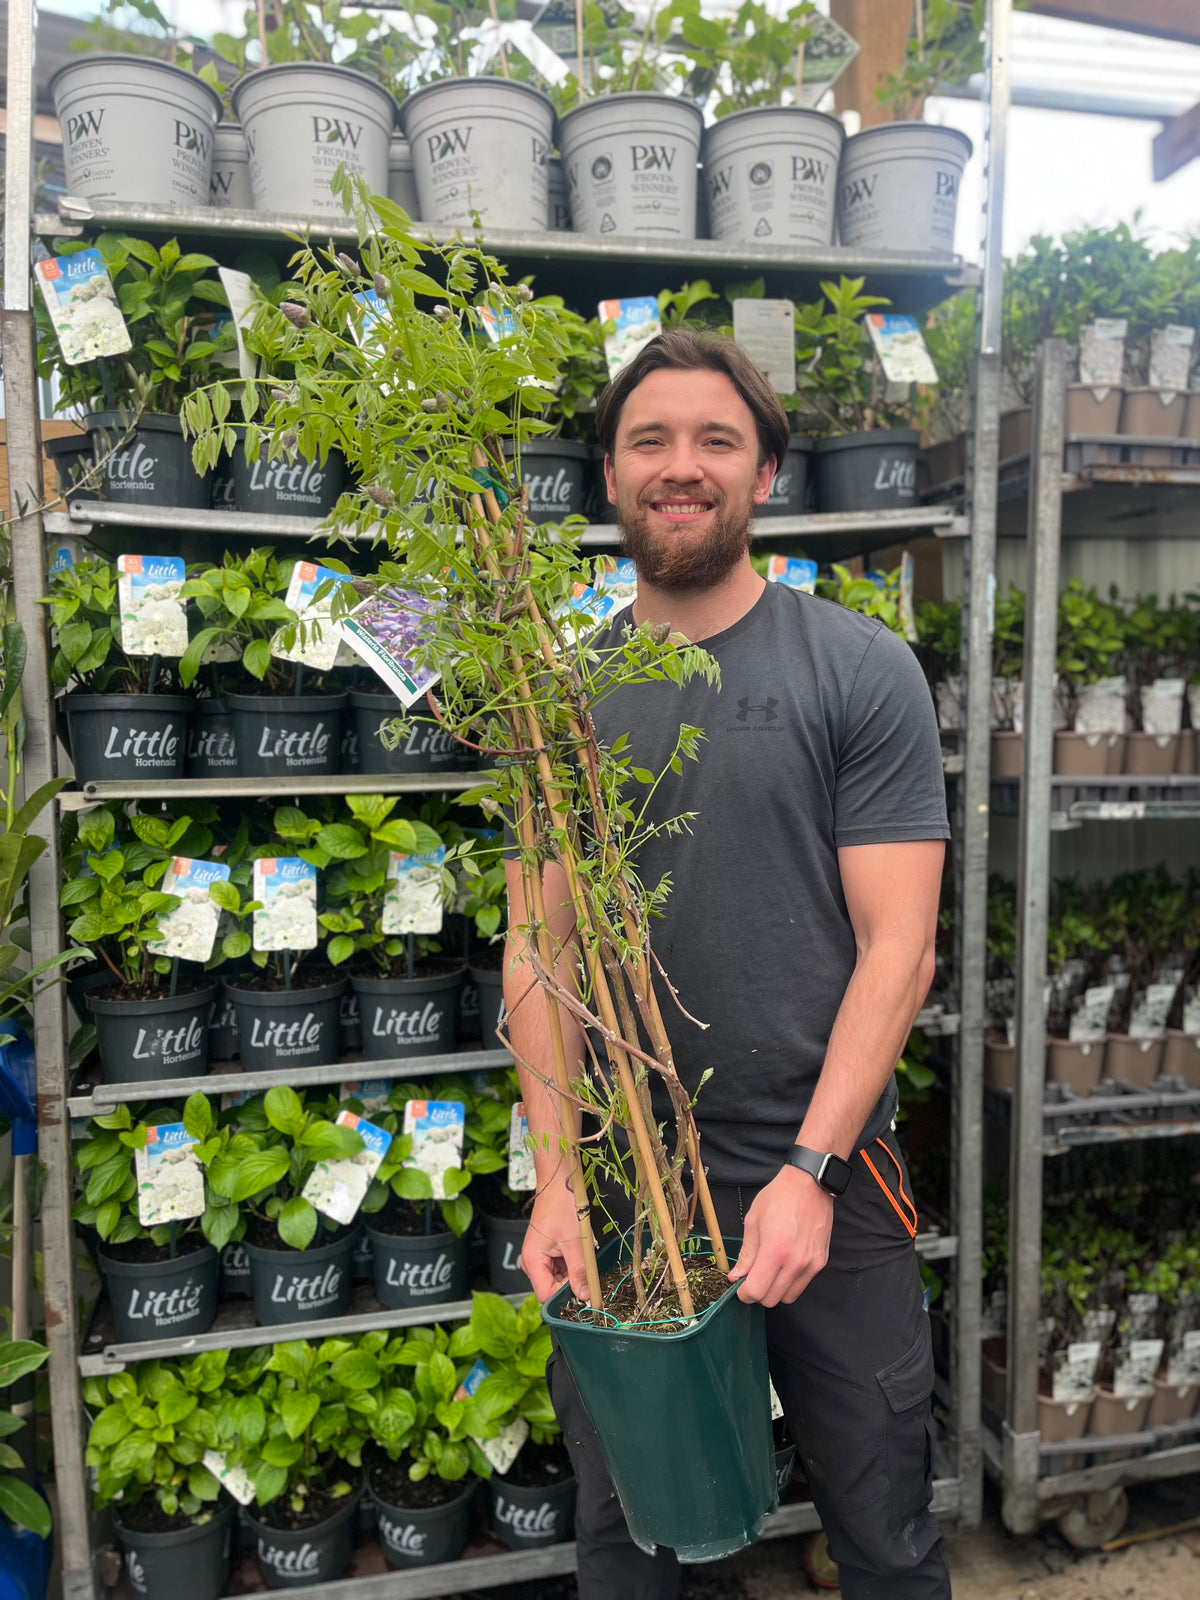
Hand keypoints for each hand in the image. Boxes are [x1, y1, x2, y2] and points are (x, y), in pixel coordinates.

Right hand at [520, 1172, 593, 1304]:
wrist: (558, 1183)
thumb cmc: (562, 1206)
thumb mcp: (575, 1242)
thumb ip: (580, 1272)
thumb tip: (586, 1297)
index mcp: (532, 1261)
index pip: (546, 1295)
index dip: (565, 1297)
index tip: (585, 1292)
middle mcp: (532, 1263)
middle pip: (552, 1289)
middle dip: (572, 1284)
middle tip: (587, 1271)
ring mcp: (540, 1258)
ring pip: (559, 1279)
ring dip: (574, 1273)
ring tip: (582, 1255)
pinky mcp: (547, 1253)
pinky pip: (561, 1268)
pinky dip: (573, 1264)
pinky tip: (579, 1252)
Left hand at [728, 1167, 832, 1306]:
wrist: (810, 1184)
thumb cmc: (779, 1197)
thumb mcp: (753, 1221)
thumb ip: (746, 1253)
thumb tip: (737, 1276)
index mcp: (774, 1252)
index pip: (756, 1292)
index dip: (744, 1293)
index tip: (740, 1287)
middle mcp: (795, 1263)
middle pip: (771, 1299)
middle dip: (758, 1293)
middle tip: (753, 1278)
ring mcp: (810, 1264)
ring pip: (788, 1297)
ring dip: (775, 1291)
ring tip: (769, 1272)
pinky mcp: (821, 1262)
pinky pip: (802, 1285)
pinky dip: (790, 1283)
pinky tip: (784, 1266)